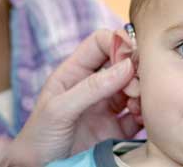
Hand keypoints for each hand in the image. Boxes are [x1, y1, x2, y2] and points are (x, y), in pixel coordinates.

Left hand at [8, 29, 141, 166]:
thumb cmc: (38, 139)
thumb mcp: (58, 109)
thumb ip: (91, 87)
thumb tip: (126, 65)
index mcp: (74, 72)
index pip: (100, 43)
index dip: (117, 43)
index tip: (130, 57)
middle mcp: (93, 86)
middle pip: (122, 64)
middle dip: (133, 70)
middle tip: (135, 86)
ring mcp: (106, 106)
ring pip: (133, 87)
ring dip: (140, 91)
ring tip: (135, 104)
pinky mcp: (116, 128)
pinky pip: (138, 114)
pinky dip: (145, 113)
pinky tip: (140, 117)